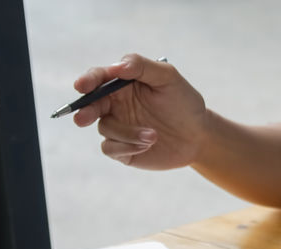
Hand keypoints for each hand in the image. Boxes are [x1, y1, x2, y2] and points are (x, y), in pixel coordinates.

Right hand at [71, 54, 206, 170]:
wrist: (198, 135)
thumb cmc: (183, 102)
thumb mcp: (168, 77)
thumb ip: (142, 66)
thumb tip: (116, 68)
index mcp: (122, 84)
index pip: (98, 78)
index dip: (88, 81)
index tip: (82, 85)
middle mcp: (115, 104)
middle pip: (90, 105)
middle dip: (85, 110)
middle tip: (83, 118)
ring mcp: (118, 127)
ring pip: (105, 129)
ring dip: (127, 133)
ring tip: (153, 136)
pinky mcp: (123, 149)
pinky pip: (111, 148)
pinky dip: (126, 147)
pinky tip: (148, 144)